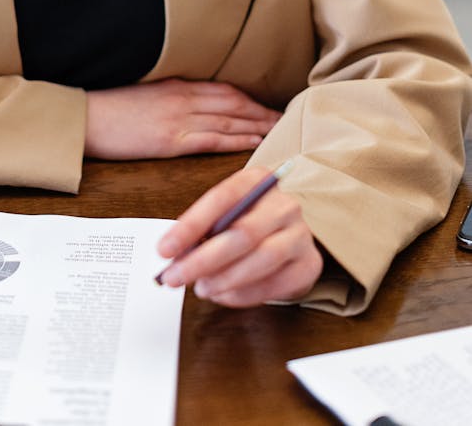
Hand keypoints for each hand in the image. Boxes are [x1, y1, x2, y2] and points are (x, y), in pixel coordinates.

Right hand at [84, 78, 280, 159]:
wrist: (85, 118)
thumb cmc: (111, 109)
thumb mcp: (147, 95)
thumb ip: (173, 98)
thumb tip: (196, 107)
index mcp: (178, 85)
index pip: (225, 90)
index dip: (251, 98)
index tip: (271, 105)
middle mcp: (184, 98)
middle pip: (235, 103)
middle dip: (263, 111)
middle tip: (289, 119)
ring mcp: (179, 119)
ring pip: (230, 120)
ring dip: (258, 126)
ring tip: (281, 132)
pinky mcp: (171, 140)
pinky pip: (213, 140)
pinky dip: (238, 141)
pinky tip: (255, 144)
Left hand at [156, 166, 322, 306]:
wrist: (290, 237)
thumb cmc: (248, 222)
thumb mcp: (225, 215)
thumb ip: (203, 230)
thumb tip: (174, 255)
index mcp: (257, 180)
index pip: (221, 198)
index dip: (191, 225)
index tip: (165, 249)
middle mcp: (284, 204)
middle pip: (243, 232)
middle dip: (204, 259)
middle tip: (176, 277)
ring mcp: (301, 234)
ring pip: (261, 259)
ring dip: (224, 279)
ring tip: (201, 289)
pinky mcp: (309, 264)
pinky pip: (274, 284)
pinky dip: (243, 294)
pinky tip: (223, 295)